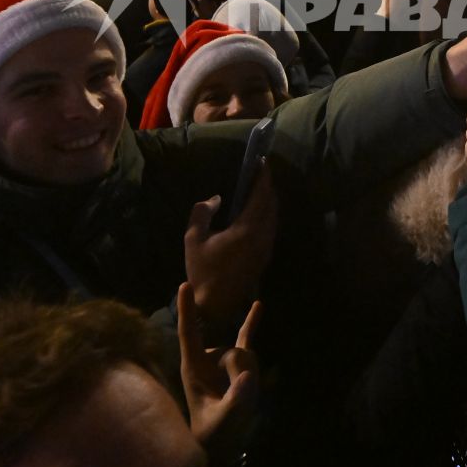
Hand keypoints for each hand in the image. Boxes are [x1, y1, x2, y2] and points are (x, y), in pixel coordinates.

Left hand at [176, 283, 259, 463]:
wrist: (218, 445)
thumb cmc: (214, 434)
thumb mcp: (223, 421)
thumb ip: (235, 401)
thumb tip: (247, 376)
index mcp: (193, 368)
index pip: (189, 334)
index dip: (187, 310)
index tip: (184, 285)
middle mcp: (206, 359)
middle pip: (234, 351)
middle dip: (243, 373)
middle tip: (237, 402)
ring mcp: (221, 359)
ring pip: (247, 355)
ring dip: (250, 376)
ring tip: (241, 399)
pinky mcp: (236, 364)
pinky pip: (245, 338)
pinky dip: (251, 322)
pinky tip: (258, 304)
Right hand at [183, 164, 278, 328]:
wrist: (215, 304)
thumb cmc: (202, 271)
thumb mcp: (193, 239)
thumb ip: (201, 212)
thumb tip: (216, 199)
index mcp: (247, 230)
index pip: (261, 196)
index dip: (263, 177)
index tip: (261, 162)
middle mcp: (262, 237)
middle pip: (272, 204)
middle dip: (267, 186)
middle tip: (259, 172)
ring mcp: (266, 248)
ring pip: (274, 217)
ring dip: (268, 200)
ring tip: (257, 188)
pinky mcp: (265, 257)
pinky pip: (271, 228)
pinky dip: (267, 214)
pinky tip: (256, 212)